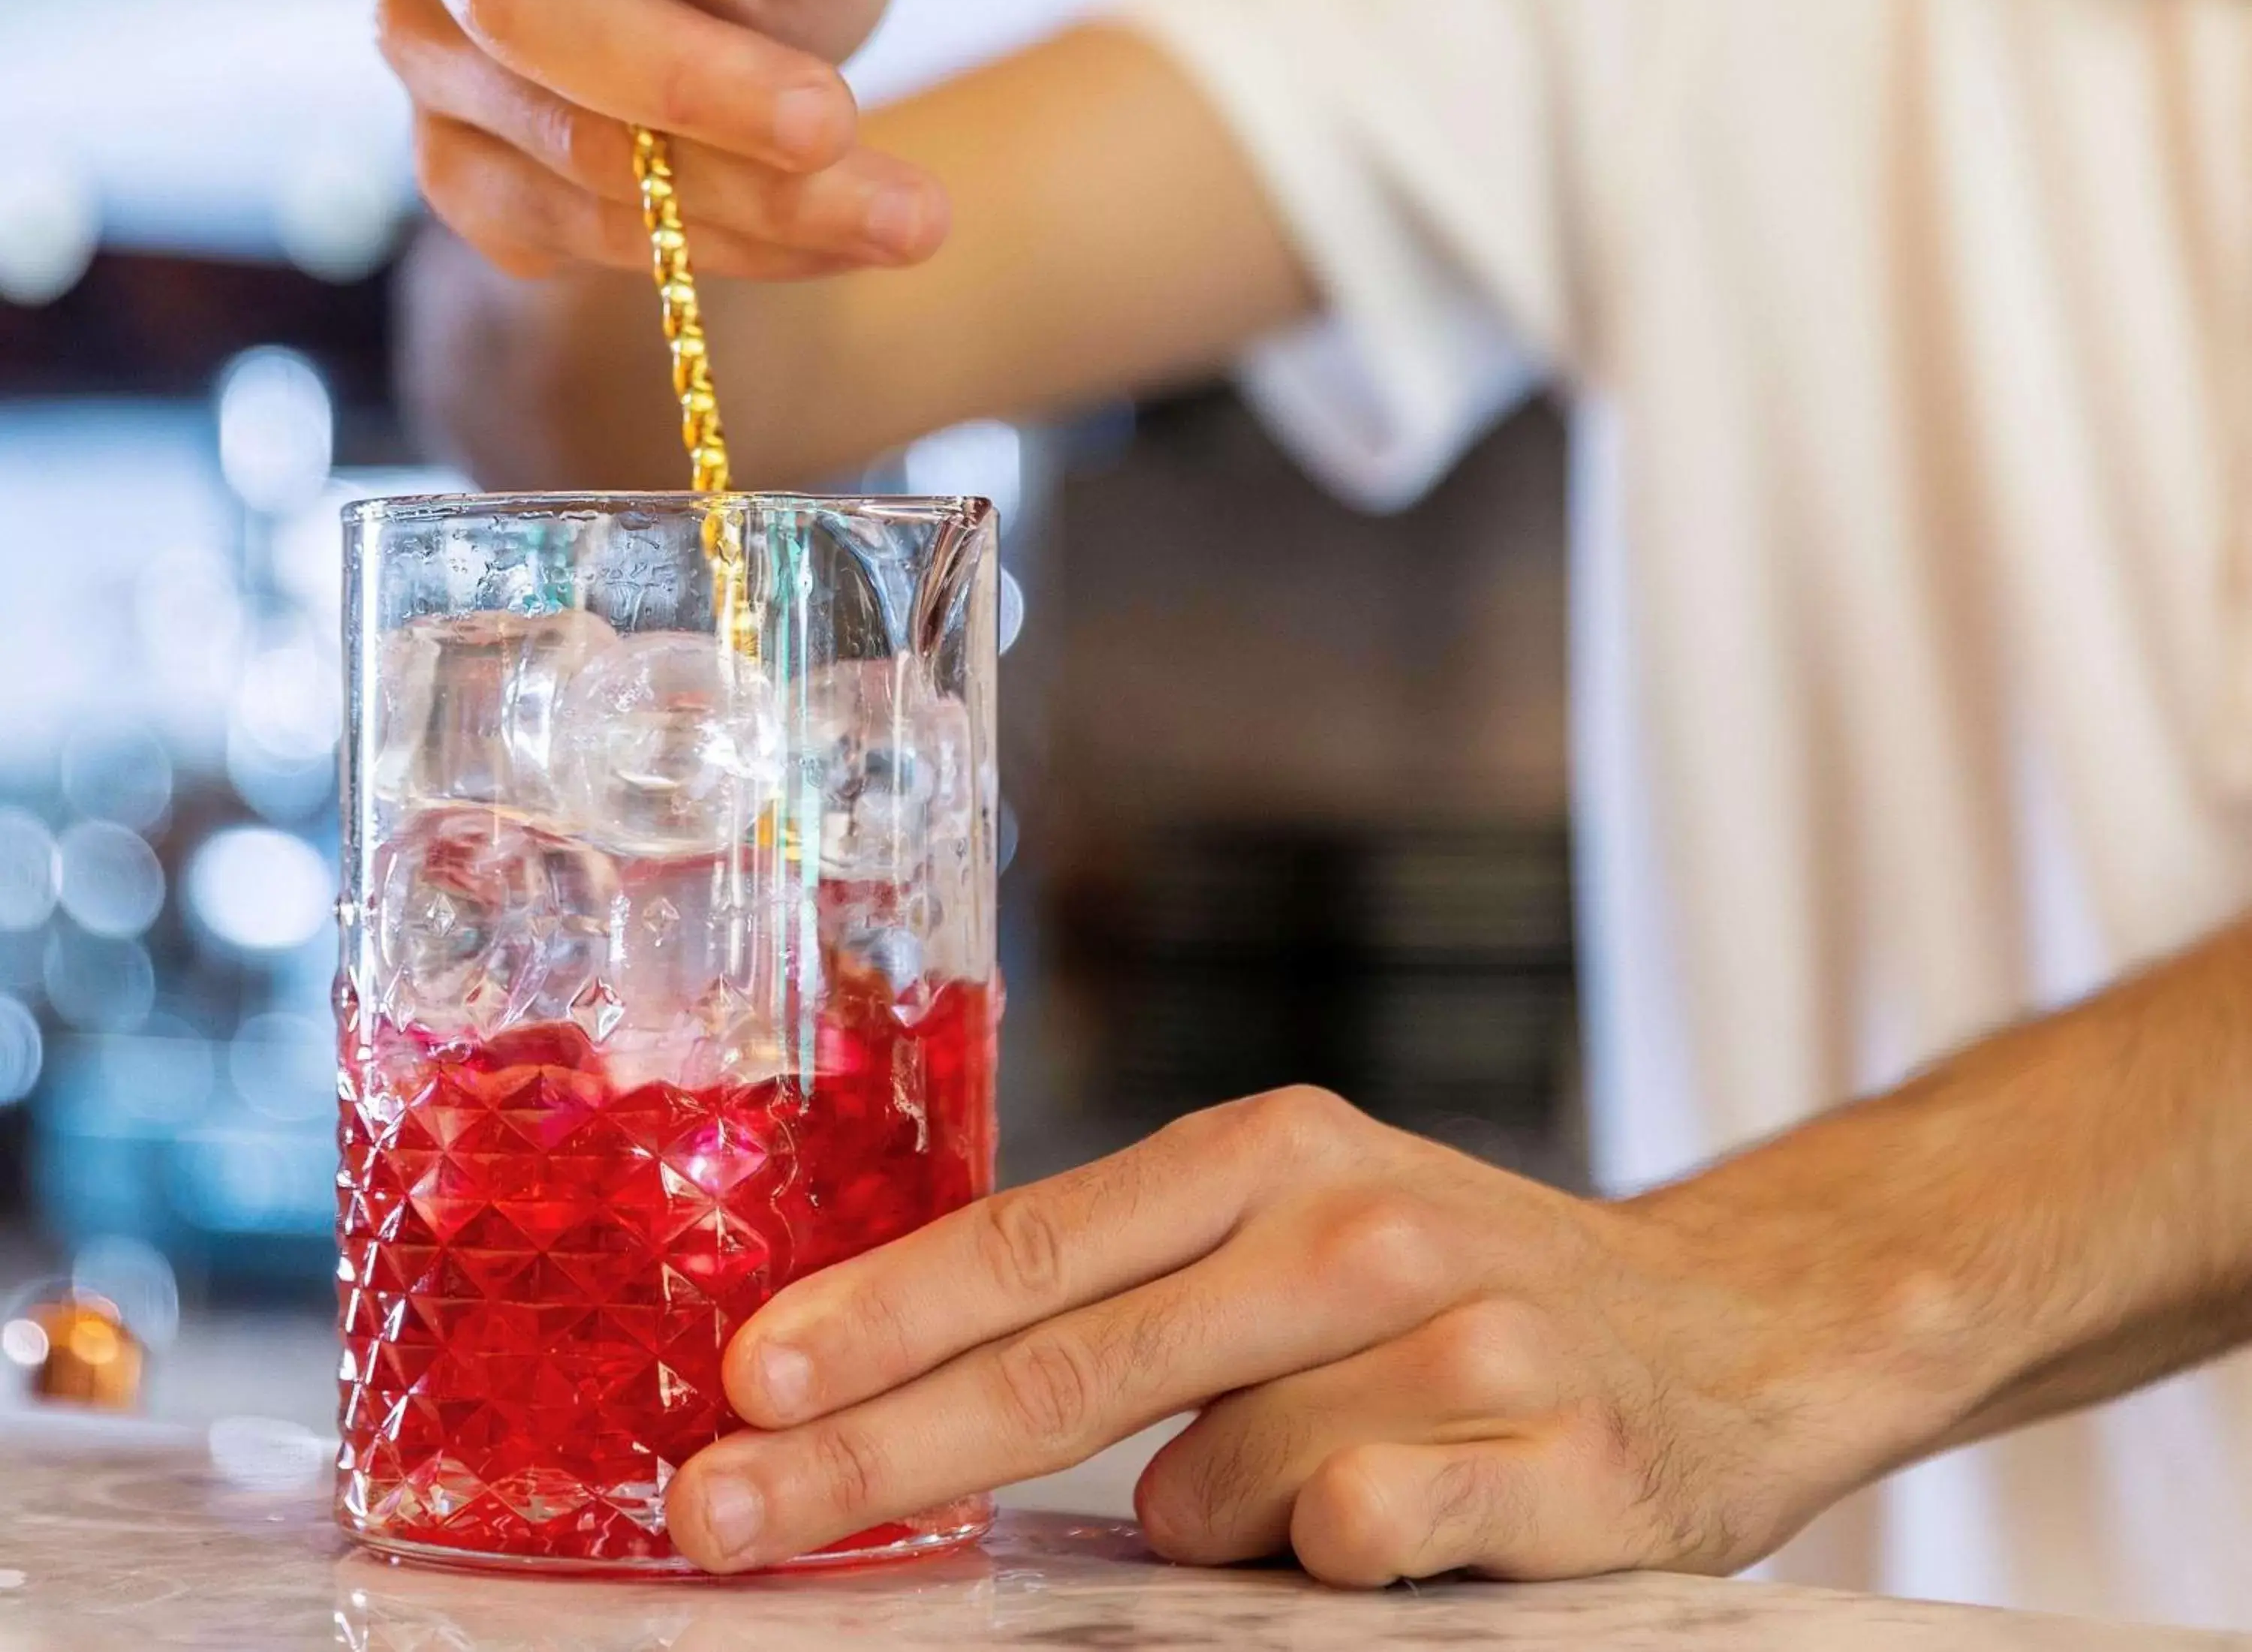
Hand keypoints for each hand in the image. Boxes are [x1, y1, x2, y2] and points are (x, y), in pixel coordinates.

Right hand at [377, 0, 946, 278]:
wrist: (751, 16)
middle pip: (536, 31)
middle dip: (702, 89)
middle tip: (831, 123)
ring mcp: (445, 95)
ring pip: (589, 168)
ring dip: (765, 203)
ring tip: (912, 219)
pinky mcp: (483, 195)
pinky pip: (605, 245)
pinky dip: (745, 251)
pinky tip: (849, 245)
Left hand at [665, 1088, 1925, 1584]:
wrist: (1728, 1329)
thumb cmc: (1454, 1289)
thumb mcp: (1292, 1231)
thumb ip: (1133, 1290)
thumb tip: (901, 1387)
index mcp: (1271, 1151)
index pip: (1034, 1241)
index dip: (879, 1317)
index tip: (742, 1383)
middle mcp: (1353, 1222)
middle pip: (1071, 1364)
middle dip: (881, 1450)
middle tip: (730, 1510)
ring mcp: (1460, 1334)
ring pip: (1216, 1488)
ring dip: (1216, 1525)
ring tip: (1321, 1483)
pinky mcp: (1556, 1454)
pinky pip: (1356, 1533)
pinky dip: (1331, 1549)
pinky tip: (1384, 1515)